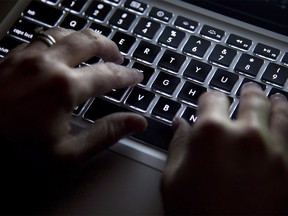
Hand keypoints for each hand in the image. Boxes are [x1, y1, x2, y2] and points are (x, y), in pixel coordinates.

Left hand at [0, 27, 146, 170]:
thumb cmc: (16, 150)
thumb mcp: (68, 153)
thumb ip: (105, 134)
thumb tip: (137, 122)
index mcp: (64, 88)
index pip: (108, 75)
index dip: (127, 76)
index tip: (136, 77)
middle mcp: (47, 64)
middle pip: (89, 41)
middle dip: (109, 47)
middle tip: (118, 57)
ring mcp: (27, 56)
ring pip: (65, 33)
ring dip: (85, 38)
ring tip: (94, 47)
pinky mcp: (11, 56)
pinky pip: (43, 37)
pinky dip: (61, 39)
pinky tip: (62, 48)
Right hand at [161, 83, 287, 213]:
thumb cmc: (196, 215)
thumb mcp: (173, 178)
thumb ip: (178, 144)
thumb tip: (180, 124)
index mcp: (211, 133)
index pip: (212, 98)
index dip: (209, 97)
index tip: (210, 100)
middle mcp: (245, 135)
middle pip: (251, 99)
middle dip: (248, 92)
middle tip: (249, 90)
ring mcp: (274, 151)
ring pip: (281, 112)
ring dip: (277, 103)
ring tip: (276, 99)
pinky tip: (287, 121)